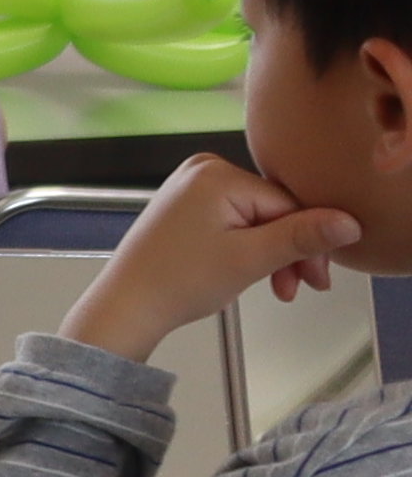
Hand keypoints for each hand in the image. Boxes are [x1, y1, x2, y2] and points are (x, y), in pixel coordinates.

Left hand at [65, 155, 363, 360]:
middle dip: (293, 252)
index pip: (289, 204)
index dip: (311, 242)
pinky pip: (237, 222)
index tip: (319, 278)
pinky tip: (259, 274)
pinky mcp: (188, 206)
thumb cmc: (178, 282)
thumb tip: (349, 222)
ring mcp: (193, 187)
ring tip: (281, 288)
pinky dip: (251, 249)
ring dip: (275, 255)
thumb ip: (302, 238)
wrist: (127, 305)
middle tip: (306, 286)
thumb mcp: (250, 259)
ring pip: (259, 220)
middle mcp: (204, 170)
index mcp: (217, 174)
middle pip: (275, 211)